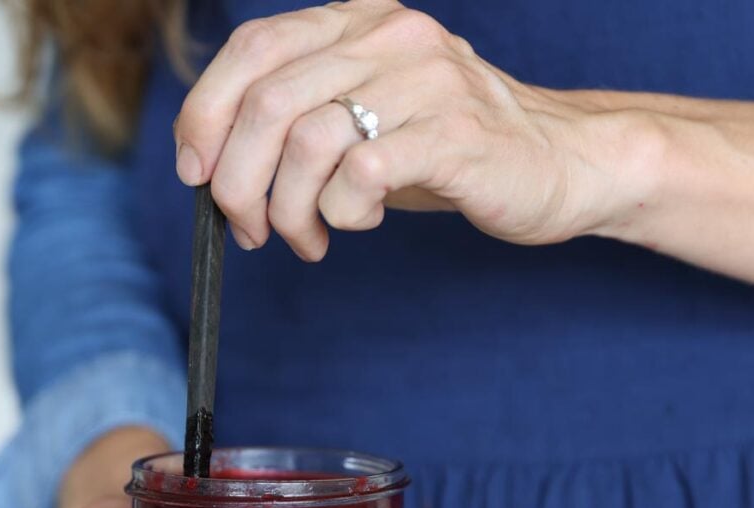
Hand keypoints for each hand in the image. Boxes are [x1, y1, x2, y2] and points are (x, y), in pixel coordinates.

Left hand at [173, 0, 624, 260]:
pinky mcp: (453, 134)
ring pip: (307, 143)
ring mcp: (425, 80)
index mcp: (359, 22)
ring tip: (308, 240)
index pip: (253, 48)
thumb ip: (303, 121)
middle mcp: (389, 36)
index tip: (194, 171)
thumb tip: (217, 166)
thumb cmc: (453, 149)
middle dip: (237, 183)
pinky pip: (361, 176)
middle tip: (247, 229)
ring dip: (288, 210)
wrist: (559, 163)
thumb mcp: (369, 119)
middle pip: (268, 103)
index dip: (205, 112)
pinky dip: (340, 214)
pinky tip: (354, 226)